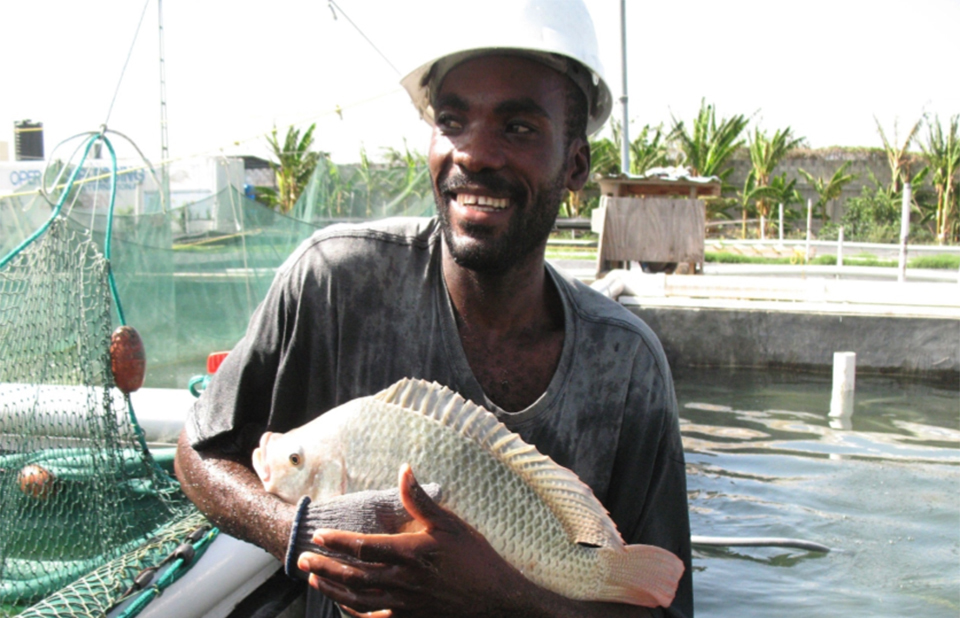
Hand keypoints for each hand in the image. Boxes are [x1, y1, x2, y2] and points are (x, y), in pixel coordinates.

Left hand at [296, 463, 534, 616]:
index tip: (318, 534)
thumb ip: (420, 499)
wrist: (496, 600)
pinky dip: (353, 612)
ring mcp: (404, 604)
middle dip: (324, 567)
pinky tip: (343, 605)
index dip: (336, 541)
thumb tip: (404, 469)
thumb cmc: (476, 559)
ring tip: (314, 580)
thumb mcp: (450, 524)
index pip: (362, 547)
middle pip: (352, 575)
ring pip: (357, 599)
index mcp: (409, 553)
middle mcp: (402, 581)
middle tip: (302, 559)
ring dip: (332, 589)